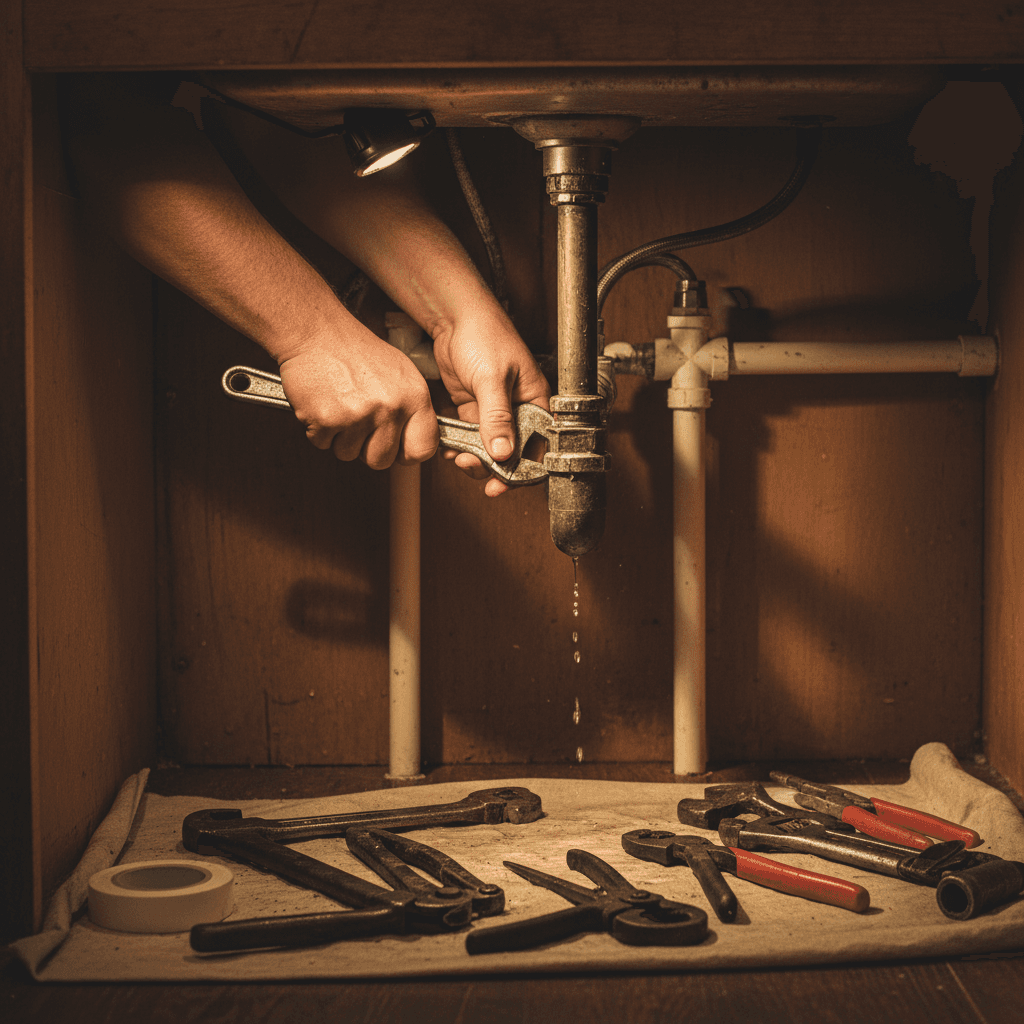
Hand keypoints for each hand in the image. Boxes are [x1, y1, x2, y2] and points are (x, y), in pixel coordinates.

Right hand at [278, 326, 438, 467]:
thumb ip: (410, 409)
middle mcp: (389, 407)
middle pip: (381, 460)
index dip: (407, 454)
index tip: (398, 450)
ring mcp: (358, 415)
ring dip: (340, 438)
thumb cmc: (354, 350)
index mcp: (414, 396)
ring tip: (340, 407)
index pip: (423, 448)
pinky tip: (324, 405)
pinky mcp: (327, 420)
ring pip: (349, 454)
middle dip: (366, 448)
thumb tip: (414, 444)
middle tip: (358, 423)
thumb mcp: (400, 373)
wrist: (316, 332)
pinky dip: (319, 430)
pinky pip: (323, 444)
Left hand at [432, 313, 550, 496]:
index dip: (524, 469)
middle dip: (493, 467)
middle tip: (474, 469)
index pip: (539, 445)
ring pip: (490, 447)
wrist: (455, 318)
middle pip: (513, 452)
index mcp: (535, 400)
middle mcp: (518, 409)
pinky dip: (461, 446)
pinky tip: (451, 448)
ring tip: (460, 458)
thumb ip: (498, 416)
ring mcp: (495, 410)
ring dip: (475, 458)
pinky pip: (471, 436)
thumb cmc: (485, 334)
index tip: (504, 483)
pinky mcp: (475, 407)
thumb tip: (504, 451)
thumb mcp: (492, 378)